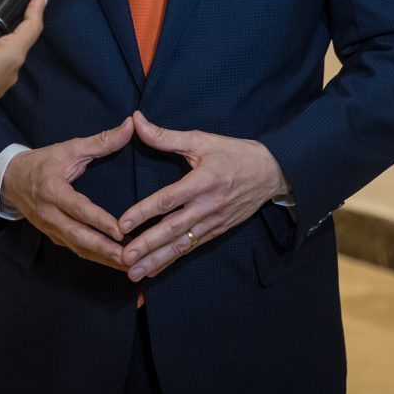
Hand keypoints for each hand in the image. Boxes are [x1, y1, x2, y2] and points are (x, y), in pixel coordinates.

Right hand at [0, 117, 133, 269]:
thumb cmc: (43, 162)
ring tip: (129, 265)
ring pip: (79, 248)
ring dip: (104, 259)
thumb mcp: (69, 148)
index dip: (99, 221)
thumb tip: (130, 125)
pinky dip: (96, 258)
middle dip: (104, 249)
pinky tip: (115, 262)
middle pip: (79, 237)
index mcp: (52, 190)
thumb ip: (101, 141)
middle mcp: (49, 214)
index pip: (78, 209)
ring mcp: (50, 228)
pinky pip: (76, 250)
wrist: (10, 180)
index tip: (120, 231)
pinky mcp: (53, 236)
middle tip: (129, 257)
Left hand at [117, 111, 289, 282]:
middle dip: (147, 245)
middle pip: (173, 229)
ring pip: (181, 245)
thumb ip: (165, 136)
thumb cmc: (233, 153)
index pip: (168, 200)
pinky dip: (172, 260)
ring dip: (157, 260)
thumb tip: (135, 121)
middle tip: (124, 258)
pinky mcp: (217, 231)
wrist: (271, 172)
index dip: (143, 212)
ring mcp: (213, 222)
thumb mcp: (200, 140)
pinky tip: (154, 270)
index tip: (122, 224)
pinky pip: (191, 248)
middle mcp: (207, 206)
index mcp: (202, 181)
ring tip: (134, 273)